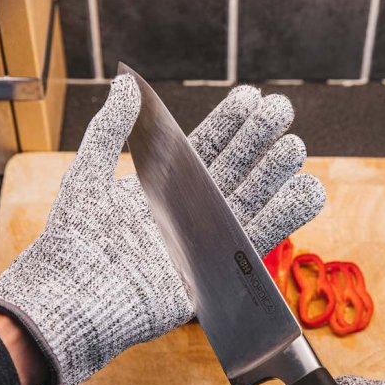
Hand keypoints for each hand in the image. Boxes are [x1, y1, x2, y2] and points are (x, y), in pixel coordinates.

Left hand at [0, 75, 324, 384]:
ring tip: (295, 147)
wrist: (78, 301)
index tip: (250, 96)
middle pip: (230, 171)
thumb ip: (108, 130)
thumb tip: (126, 83)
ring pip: (247, 202)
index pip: (201, 149)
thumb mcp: (87, 177)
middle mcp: (185, 212)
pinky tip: (307, 191)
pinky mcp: (214, 271)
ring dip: (273, 175)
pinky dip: (282, 218)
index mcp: (160, 188)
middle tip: (281, 109)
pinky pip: (254, 242)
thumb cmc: (76, 240)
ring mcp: (202, 241)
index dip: (226, 124)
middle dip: (256, 141)